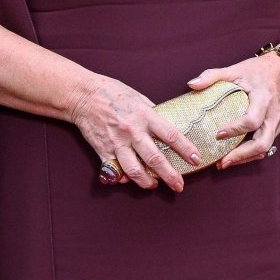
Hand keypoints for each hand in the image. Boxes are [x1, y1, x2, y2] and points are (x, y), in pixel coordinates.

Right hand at [67, 76, 200, 191]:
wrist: (84, 95)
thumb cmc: (113, 93)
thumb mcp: (139, 99)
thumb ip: (153, 115)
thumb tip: (166, 128)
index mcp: (145, 116)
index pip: (171, 135)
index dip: (186, 149)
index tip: (196, 159)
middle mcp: (132, 131)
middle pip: (155, 158)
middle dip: (170, 175)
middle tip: (179, 186)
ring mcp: (117, 142)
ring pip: (134, 170)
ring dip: (147, 182)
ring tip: (154, 185)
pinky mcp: (103, 150)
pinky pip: (115, 171)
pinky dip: (123, 178)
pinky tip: (129, 180)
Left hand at [188, 52, 279, 169]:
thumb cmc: (259, 70)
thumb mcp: (236, 69)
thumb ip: (213, 76)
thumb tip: (191, 84)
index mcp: (264, 98)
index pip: (252, 120)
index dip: (235, 130)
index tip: (218, 134)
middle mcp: (273, 113)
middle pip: (262, 142)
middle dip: (241, 155)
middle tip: (221, 162)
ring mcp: (277, 122)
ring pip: (265, 148)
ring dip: (245, 158)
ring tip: (225, 163)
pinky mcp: (277, 127)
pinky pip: (266, 145)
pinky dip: (251, 153)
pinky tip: (236, 156)